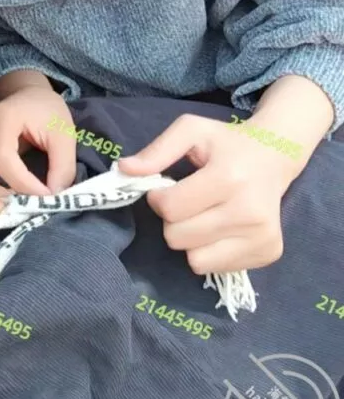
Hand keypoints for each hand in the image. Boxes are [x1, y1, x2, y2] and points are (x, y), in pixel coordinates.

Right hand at [0, 87, 76, 216]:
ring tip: (15, 208)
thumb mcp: (63, 133)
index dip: (21, 182)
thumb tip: (53, 197)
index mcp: (3, 118)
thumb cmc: (46, 111)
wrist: (28, 95)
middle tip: (14, 214)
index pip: (2, 156)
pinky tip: (7, 200)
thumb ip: (62, 165)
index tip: (45, 196)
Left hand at [118, 113, 300, 273]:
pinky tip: (222, 227)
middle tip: (188, 201)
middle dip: (173, 220)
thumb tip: (123, 170)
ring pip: (195, 259)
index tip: (167, 187)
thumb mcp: (190, 130)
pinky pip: (216, 268)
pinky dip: (210, 251)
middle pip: (178, 237)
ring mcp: (262, 236)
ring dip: (190, 239)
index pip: (170, 208)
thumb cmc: (226, 143)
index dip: (158, 198)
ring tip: (205, 214)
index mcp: (229, 178)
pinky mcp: (269, 253)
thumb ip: (156, 150)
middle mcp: (249, 211)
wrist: (275, 155)